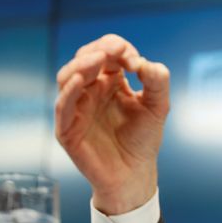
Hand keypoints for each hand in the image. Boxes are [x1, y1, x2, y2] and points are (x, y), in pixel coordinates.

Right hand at [55, 34, 170, 214]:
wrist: (135, 174)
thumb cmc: (144, 139)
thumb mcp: (158, 106)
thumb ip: (157, 81)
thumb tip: (144, 62)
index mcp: (112, 81)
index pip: (107, 53)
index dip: (118, 48)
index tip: (133, 57)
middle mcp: (91, 90)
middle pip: (85, 59)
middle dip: (99, 51)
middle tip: (116, 49)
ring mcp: (77, 108)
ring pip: (68, 77)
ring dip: (81, 65)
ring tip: (97, 60)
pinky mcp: (67, 128)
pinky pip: (63, 105)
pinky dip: (69, 90)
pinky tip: (81, 80)